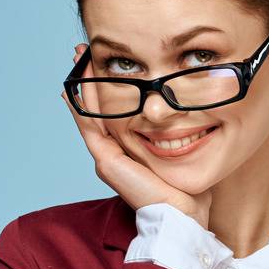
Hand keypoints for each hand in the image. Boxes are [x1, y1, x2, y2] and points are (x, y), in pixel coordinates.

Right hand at [65, 44, 213, 226]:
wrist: (184, 215)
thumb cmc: (187, 189)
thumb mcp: (183, 151)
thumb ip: (179, 133)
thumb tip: (190, 112)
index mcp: (127, 151)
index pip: (111, 113)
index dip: (105, 89)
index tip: (103, 63)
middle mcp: (113, 153)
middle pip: (95, 109)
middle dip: (89, 79)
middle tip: (82, 53)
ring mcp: (107, 157)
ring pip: (90, 114)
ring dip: (83, 86)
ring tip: (78, 60)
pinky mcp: (108, 162)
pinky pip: (91, 127)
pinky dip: (83, 106)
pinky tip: (78, 86)